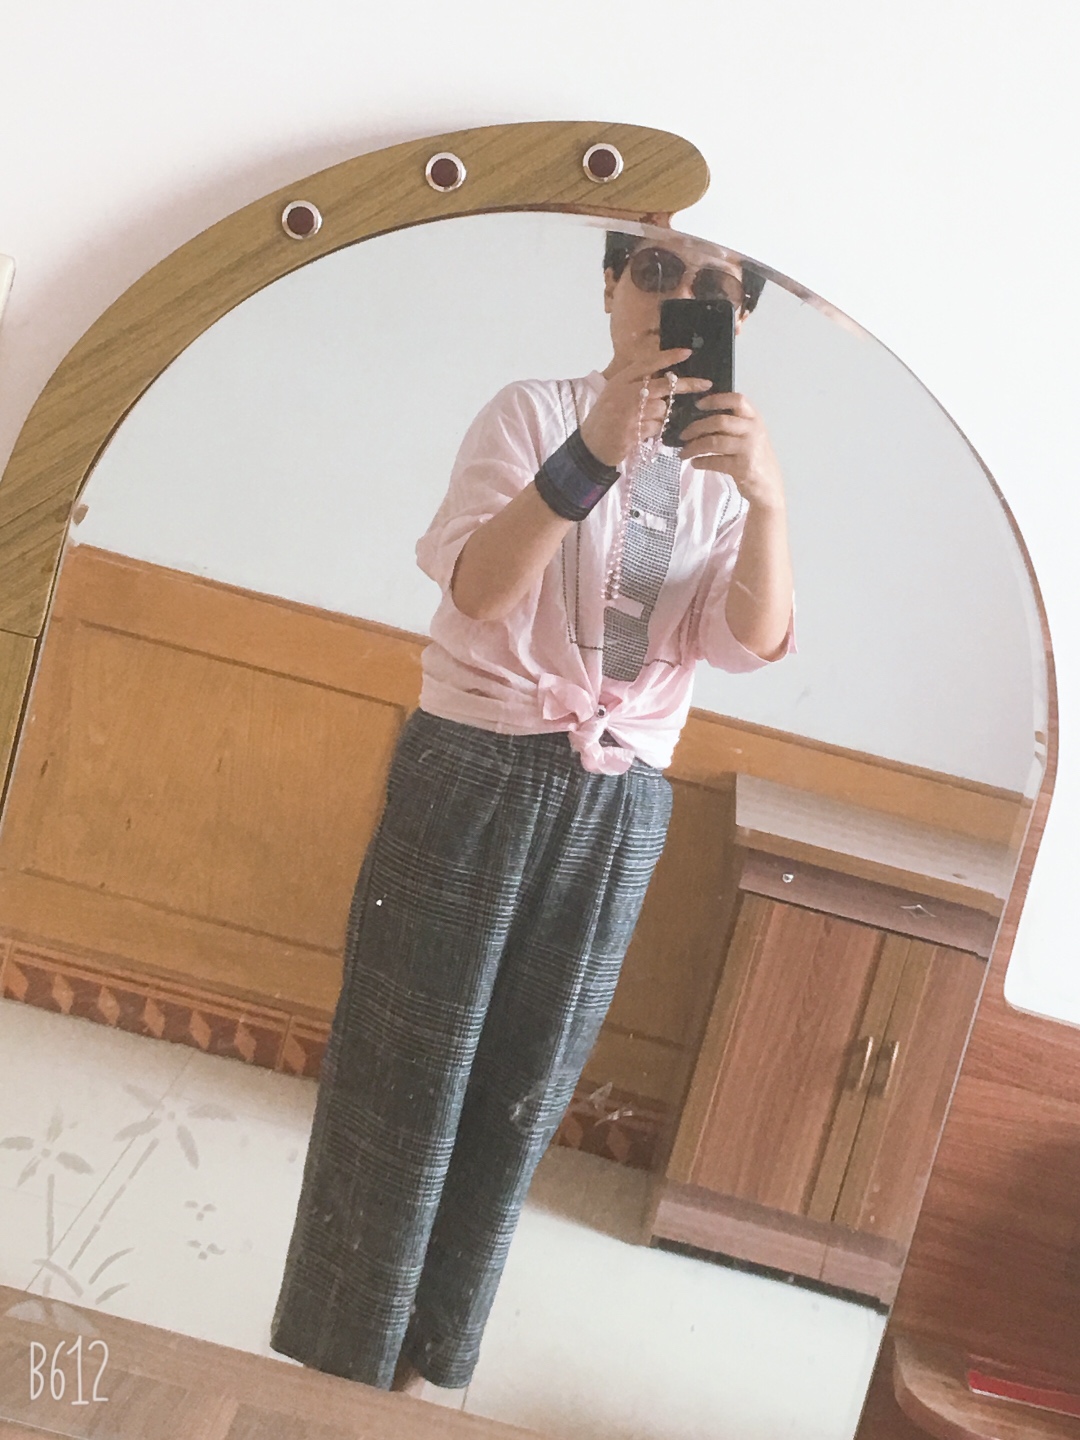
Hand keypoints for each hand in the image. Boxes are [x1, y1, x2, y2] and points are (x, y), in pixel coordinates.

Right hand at [580, 349, 710, 467]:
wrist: (591, 446)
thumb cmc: (605, 418)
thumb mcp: (614, 393)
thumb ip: (636, 384)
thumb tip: (666, 381)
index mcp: (621, 380)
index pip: (649, 363)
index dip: (669, 357)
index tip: (688, 352)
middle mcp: (627, 393)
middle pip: (666, 385)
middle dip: (689, 385)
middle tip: (706, 384)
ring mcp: (631, 412)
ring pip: (663, 409)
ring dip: (660, 417)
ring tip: (643, 422)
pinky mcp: (636, 430)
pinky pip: (657, 427)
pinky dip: (653, 431)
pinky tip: (639, 433)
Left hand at [678, 393, 785, 511]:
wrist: (769, 488)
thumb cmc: (755, 460)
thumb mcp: (750, 437)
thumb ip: (733, 426)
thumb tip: (700, 420)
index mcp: (755, 419)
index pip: (737, 400)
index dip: (716, 400)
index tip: (698, 404)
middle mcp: (754, 431)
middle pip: (719, 421)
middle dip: (696, 427)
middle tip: (683, 435)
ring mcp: (749, 449)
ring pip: (714, 441)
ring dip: (694, 447)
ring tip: (684, 453)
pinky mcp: (743, 467)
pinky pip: (715, 461)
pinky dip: (701, 462)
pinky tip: (695, 463)